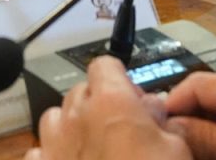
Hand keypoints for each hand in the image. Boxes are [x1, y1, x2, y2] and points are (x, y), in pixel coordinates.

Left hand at [27, 56, 188, 159]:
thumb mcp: (176, 151)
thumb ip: (163, 123)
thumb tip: (154, 109)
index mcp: (110, 102)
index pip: (105, 65)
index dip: (120, 78)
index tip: (133, 96)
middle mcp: (75, 118)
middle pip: (80, 91)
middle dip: (99, 103)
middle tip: (122, 126)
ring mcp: (52, 146)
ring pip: (55, 118)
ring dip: (72, 126)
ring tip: (95, 147)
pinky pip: (39, 152)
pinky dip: (52, 156)